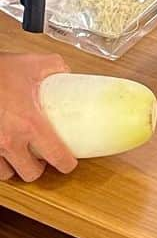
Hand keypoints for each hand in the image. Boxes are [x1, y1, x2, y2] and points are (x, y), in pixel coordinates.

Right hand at [0, 53, 78, 181]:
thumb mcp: (34, 63)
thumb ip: (55, 67)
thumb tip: (66, 73)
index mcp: (30, 122)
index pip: (55, 155)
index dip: (66, 163)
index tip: (69, 163)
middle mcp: (9, 140)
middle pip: (30, 173)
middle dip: (39, 169)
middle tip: (43, 158)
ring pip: (6, 173)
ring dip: (15, 167)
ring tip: (20, 155)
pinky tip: (3, 149)